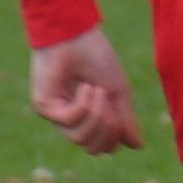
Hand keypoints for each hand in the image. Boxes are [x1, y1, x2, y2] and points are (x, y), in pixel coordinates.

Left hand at [27, 28, 143, 155]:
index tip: (117, 107)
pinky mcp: (44, 107)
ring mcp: (57, 115)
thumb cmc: (95, 56)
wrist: (74, 33)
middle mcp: (72, 120)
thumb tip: (137, 147)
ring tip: (97, 90)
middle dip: (108, 127)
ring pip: (80, 139)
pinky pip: (70, 120)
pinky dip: (83, 105)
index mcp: (90, 117)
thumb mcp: (118, 90)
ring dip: (96, 114)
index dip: (116, 134)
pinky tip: (85, 87)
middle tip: (109, 100)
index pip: (104, 146)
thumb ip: (126, 118)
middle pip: (93, 148)